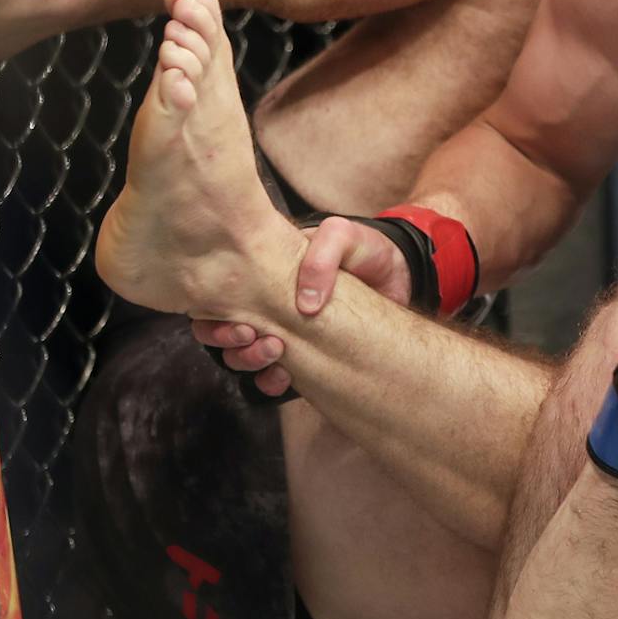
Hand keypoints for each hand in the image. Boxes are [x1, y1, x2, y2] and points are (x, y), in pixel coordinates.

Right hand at [187, 217, 416, 396]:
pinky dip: (271, 380)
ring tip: (275, 353)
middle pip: (222, 327)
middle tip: (254, 337)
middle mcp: (266, 300)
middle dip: (227, 340)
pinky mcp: (304, 351)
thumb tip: (304, 301)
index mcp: (265, 269)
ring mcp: (283, 327)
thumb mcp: (346, 238)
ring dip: (248, 360)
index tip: (243, 323)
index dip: (216, 314)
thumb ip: (322, 255)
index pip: (220, 293)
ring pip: (242, 353)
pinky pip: (273, 373)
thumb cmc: (367, 251)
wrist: (401, 278)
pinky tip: (285, 378)